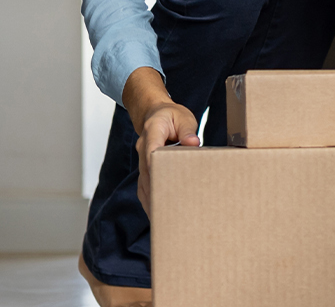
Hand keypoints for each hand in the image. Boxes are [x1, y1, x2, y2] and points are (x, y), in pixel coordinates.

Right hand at [121, 66, 199, 218]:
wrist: (155, 113)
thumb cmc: (171, 116)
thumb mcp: (183, 117)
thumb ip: (187, 129)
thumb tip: (192, 143)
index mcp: (152, 132)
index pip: (151, 151)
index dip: (156, 168)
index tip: (163, 185)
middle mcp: (143, 148)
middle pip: (147, 174)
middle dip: (156, 193)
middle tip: (167, 212)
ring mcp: (142, 159)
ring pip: (144, 183)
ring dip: (151, 201)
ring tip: (163, 220)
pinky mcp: (145, 168)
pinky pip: (145, 186)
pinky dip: (150, 199)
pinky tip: (157, 214)